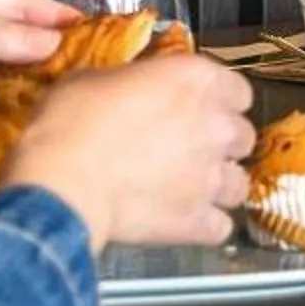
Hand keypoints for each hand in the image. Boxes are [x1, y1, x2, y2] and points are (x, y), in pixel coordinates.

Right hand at [0, 55, 258, 248]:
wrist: (62, 183)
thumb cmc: (70, 124)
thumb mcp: (93, 79)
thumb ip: (129, 82)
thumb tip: (127, 90)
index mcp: (196, 79)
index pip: (238, 90)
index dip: (220, 101)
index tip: (201, 107)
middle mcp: (216, 125)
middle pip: (243, 136)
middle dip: (221, 144)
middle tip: (190, 148)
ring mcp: (211, 176)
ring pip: (240, 184)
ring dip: (219, 186)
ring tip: (190, 189)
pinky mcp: (198, 221)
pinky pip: (220, 226)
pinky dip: (206, 226)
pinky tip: (185, 221)